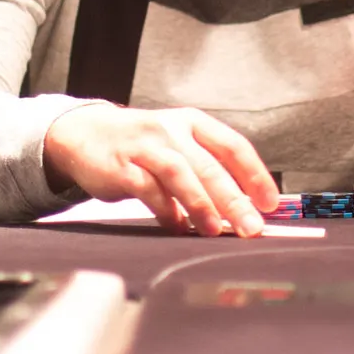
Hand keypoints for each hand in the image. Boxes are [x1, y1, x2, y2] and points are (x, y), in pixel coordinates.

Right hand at [44, 104, 278, 236]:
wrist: (84, 133)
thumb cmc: (140, 144)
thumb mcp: (176, 143)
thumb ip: (204, 168)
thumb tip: (240, 207)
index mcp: (193, 123)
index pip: (233, 146)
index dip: (255, 175)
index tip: (270, 203)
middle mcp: (172, 130)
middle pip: (210, 165)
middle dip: (234, 199)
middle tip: (251, 226)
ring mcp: (146, 146)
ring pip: (180, 173)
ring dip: (200, 204)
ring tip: (213, 230)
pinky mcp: (122, 165)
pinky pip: (148, 189)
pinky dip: (165, 210)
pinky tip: (176, 228)